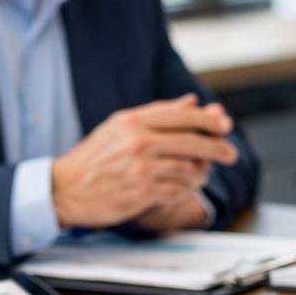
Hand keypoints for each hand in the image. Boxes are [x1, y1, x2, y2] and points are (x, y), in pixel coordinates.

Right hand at [51, 95, 237, 228]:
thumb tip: (193, 102)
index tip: (225, 125)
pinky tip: (187, 187)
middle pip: (193, 141)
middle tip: (230, 154)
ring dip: (202, 172)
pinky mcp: (142, 193)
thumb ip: (158, 114)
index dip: (209, 120)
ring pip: (190, 168)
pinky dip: (188, 189)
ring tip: (202, 173)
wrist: (65, 189)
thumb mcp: (121, 127)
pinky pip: (179, 190)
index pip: (182, 115)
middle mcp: (138, 142)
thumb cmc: (95, 157)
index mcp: (133, 121)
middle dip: (218, 148)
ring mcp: (141, 168)